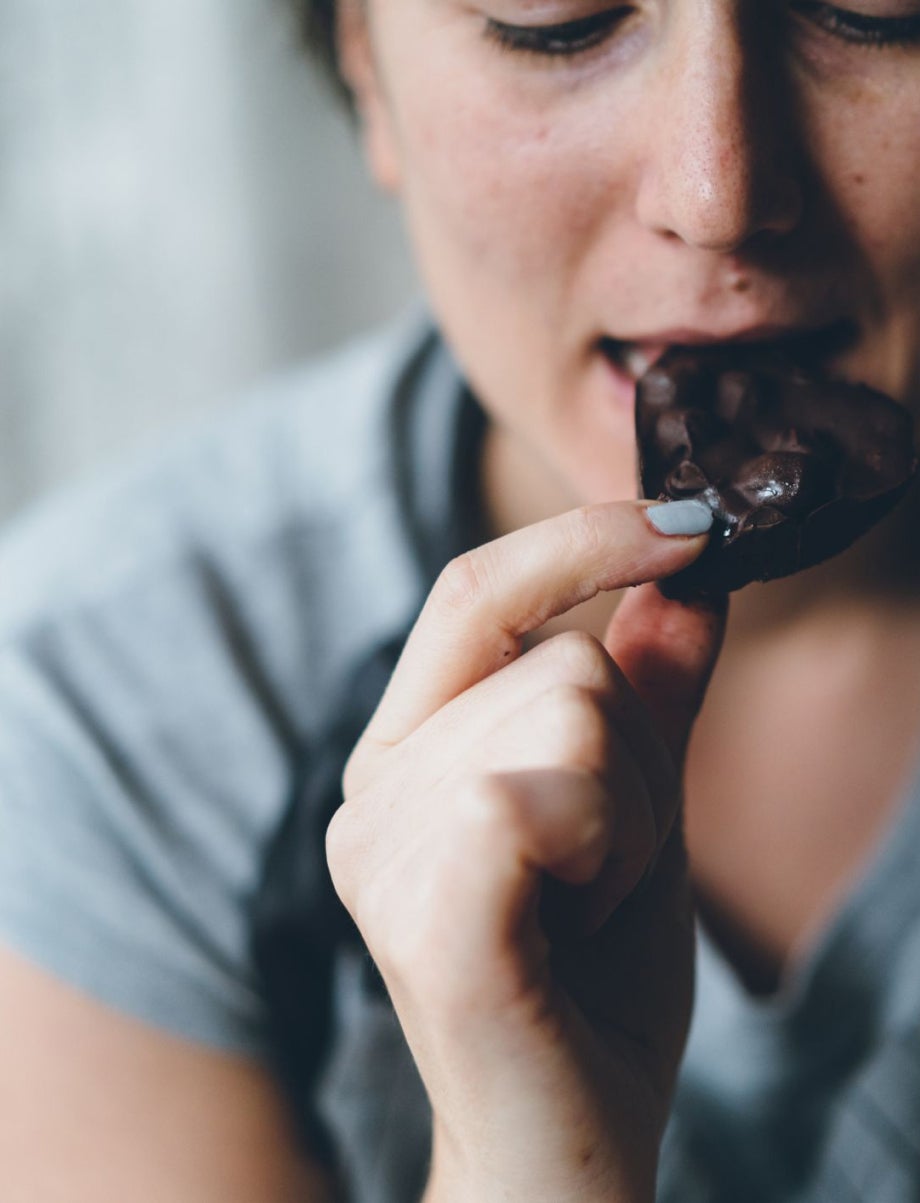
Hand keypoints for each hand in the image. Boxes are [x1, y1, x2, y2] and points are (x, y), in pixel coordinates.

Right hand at [326, 501, 725, 1202]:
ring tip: (586, 905)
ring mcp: (383, 852)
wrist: (567, 1147)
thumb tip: (688, 574)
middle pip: (560, 657)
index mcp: (405, 754)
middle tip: (606, 869)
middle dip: (636, 760)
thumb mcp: (638, 809)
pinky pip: (548, 791)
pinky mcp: (424, 915)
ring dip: (630, 817)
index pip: (474, 591)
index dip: (577, 539)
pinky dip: (608, 851)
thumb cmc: (594, 983)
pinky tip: (573, 925)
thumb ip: (651, 693)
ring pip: (572, 711)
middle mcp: (371, 791)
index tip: (687, 522)